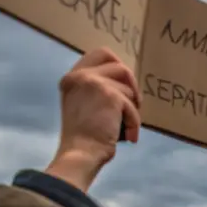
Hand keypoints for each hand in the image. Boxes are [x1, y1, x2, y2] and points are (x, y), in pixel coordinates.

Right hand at [43, 48, 141, 192]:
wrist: (81, 153)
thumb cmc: (84, 138)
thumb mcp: (82, 105)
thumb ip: (96, 90)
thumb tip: (126, 83)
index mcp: (72, 78)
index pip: (100, 53)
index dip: (118, 65)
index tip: (125, 85)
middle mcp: (80, 76)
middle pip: (119, 65)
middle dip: (132, 83)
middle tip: (135, 103)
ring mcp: (93, 83)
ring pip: (129, 88)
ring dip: (132, 109)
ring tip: (124, 126)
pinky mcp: (109, 95)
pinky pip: (133, 106)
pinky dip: (134, 123)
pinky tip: (128, 137)